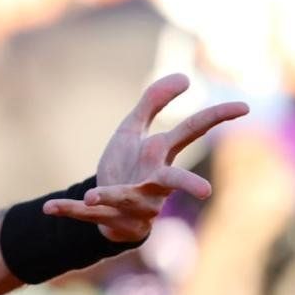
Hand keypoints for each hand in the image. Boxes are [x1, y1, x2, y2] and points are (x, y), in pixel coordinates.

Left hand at [43, 73, 249, 241]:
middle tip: (205, 192)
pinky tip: (49, 208)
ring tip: (93, 195)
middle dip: (188, 184)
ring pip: (128, 200)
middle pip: (174, 182)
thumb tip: (184, 77)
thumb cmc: (129, 166)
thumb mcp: (135, 131)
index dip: (217, 116)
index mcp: (160, 156)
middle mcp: (153, 183)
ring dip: (110, 196)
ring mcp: (132, 203)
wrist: (107, 206)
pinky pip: (87, 214)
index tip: (245, 105)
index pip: (192, 132)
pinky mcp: (108, 217)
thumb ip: (154, 103)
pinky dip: (69, 210)